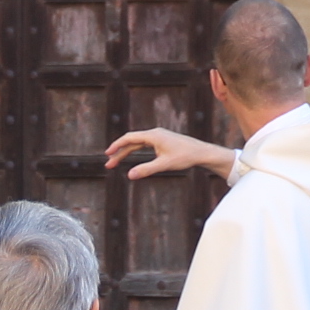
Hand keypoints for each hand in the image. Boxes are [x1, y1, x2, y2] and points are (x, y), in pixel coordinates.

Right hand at [106, 127, 237, 178]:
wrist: (201, 152)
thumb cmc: (184, 157)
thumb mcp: (164, 165)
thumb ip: (146, 169)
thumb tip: (130, 175)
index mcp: (153, 136)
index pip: (129, 138)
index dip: (116, 146)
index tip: (107, 154)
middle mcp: (154, 133)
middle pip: (131, 141)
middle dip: (119, 152)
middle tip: (109, 164)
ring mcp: (158, 136)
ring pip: (137, 143)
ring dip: (126, 152)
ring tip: (116, 162)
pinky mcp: (163, 141)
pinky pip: (144, 144)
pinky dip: (135, 151)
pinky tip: (132, 157)